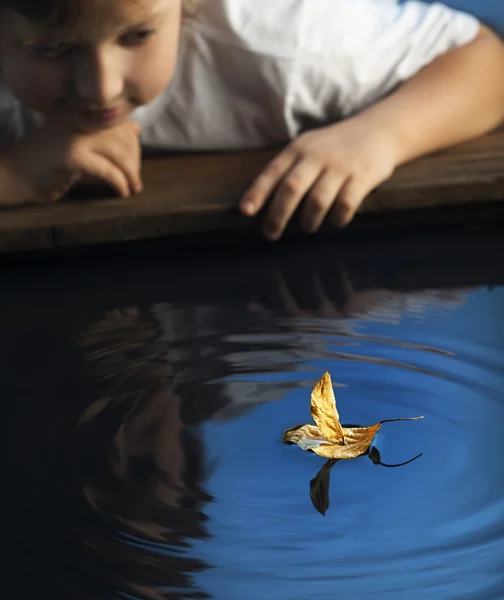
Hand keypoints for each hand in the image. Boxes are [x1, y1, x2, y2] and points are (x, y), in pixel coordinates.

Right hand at [5, 119, 141, 205]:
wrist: (15, 174)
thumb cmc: (47, 161)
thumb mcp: (80, 143)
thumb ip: (105, 135)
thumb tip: (135, 127)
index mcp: (81, 112)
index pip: (120, 123)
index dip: (134, 145)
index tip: (135, 164)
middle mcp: (79, 118)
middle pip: (123, 137)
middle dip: (134, 161)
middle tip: (136, 180)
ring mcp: (75, 135)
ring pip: (118, 152)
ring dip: (130, 173)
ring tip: (132, 188)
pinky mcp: (72, 155)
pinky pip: (107, 170)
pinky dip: (119, 183)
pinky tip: (122, 192)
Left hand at [239, 118, 398, 239]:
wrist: (380, 129)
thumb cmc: (335, 146)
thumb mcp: (308, 148)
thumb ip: (288, 170)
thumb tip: (260, 203)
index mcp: (299, 149)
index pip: (272, 172)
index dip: (257, 193)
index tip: (245, 212)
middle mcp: (317, 156)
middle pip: (291, 188)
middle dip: (278, 215)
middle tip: (270, 234)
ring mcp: (341, 166)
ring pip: (317, 201)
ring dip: (308, 221)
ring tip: (307, 227)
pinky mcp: (362, 177)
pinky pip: (345, 205)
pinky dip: (337, 219)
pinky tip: (335, 221)